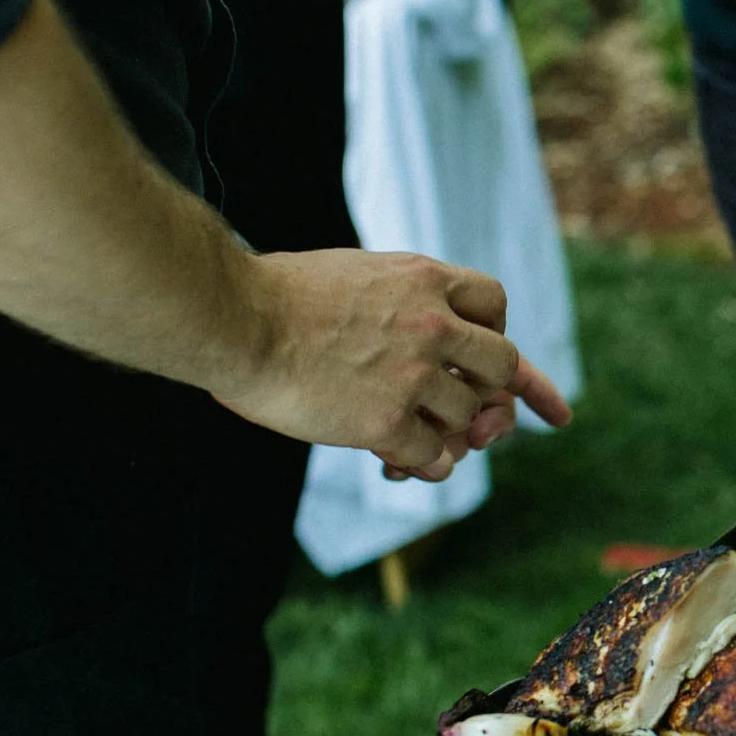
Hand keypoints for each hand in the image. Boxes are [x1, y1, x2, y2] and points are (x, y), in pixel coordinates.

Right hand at [213, 249, 558, 468]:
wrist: (233, 319)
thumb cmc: (276, 296)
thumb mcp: (357, 272)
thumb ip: (400, 296)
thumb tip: (429, 325)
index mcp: (422, 280)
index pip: (493, 303)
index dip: (493, 332)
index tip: (485, 357)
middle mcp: (431, 324)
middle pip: (501, 363)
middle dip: (488, 389)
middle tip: (465, 408)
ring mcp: (413, 374)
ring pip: (467, 414)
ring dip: (446, 430)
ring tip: (413, 434)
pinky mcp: (387, 420)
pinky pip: (433, 454)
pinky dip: (421, 462)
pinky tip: (398, 461)